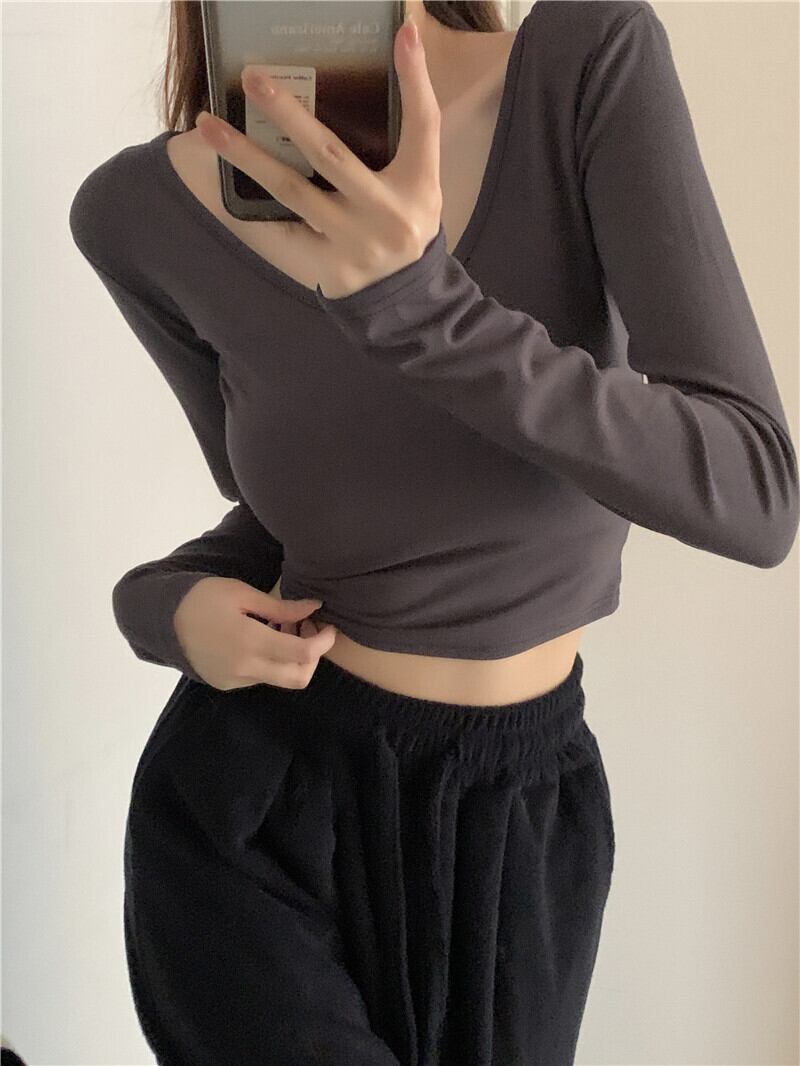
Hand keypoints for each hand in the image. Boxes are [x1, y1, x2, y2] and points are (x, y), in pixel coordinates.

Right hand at [173, 576, 338, 690]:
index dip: (324, 642)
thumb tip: (315, 608)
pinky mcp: (226, 684)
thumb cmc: (203, 597)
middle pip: (298, 678)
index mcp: (249, 642)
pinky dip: (271, 660)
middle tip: (306, 628)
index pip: (302, 654)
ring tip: (281, 626)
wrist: (161, 619)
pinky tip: (262, 637)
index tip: (328, 626)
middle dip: (313, 657)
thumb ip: (281, 607)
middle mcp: (244, 668)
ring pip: (279, 678)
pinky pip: (260, 677)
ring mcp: (234, 680)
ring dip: (291, 657)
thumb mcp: (242, 593)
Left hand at [194, 16, 441, 298]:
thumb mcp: (420, 178)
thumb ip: (413, 120)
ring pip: (292, 192)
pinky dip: (248, 204)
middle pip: (331, 156)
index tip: (403, 31)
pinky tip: (216, 179)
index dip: (414, 80)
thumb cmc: (405, 220)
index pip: (422, 126)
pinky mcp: (325, 267)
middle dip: (290, 115)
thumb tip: (404, 37)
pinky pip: (278, 229)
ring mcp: (351, 246)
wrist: (401, 294)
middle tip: (253, 78)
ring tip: (209, 127)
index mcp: (418, 188)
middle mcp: (386, 217)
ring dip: (246, 156)